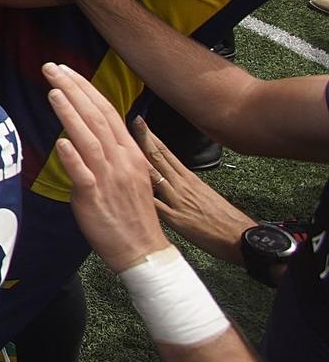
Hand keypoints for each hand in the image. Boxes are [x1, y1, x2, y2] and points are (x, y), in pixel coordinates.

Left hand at [45, 62, 169, 271]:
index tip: (66, 70)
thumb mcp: (127, 174)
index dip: (85, 88)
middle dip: (73, 89)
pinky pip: (83, 174)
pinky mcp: (95, 197)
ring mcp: (109, 178)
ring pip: (89, 140)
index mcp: (129, 152)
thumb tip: (91, 129)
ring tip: (53, 92)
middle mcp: (121, 160)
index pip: (106, 111)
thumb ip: (111, 151)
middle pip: (96, 117)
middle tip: (51, 67)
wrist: (143, 249)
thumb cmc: (130, 211)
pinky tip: (60, 140)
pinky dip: (72, 156)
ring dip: (70, 114)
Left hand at [137, 118, 254, 263]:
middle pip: (157, 157)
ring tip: (118, 147)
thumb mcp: (205, 194)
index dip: (151, 136)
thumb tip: (169, 175)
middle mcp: (182, 185)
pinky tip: (124, 188)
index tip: (139, 122)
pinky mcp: (176, 219)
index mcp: (189, 179)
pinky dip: (139, 196)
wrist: (242, 239)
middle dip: (141, 138)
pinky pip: (154, 205)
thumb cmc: (226, 220)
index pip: (166, 152)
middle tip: (127, 122)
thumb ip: (185, 184)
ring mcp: (178, 201)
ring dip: (135, 160)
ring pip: (153, 175)